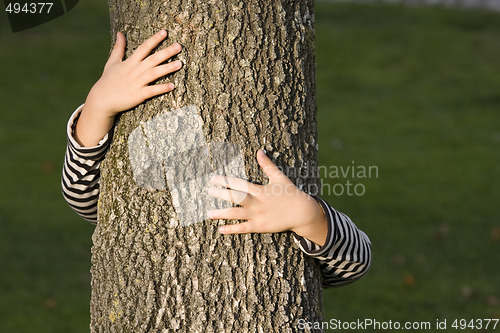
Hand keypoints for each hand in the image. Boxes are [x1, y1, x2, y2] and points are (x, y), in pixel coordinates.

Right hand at [75, 30, 182, 146]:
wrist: (101, 100)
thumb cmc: (108, 81)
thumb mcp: (112, 62)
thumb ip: (119, 48)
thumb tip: (120, 33)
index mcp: (130, 62)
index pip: (144, 48)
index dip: (154, 39)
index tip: (164, 32)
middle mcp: (134, 71)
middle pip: (153, 59)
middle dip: (166, 52)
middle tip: (179, 46)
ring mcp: (137, 83)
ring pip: (154, 73)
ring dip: (167, 68)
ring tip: (180, 63)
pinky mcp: (138, 95)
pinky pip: (152, 91)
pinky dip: (162, 88)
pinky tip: (172, 86)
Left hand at [207, 150, 327, 246]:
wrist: (302, 212)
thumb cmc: (290, 193)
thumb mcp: (279, 177)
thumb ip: (267, 165)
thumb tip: (259, 151)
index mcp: (260, 190)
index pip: (240, 184)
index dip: (226, 181)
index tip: (214, 178)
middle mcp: (257, 203)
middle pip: (236, 198)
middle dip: (221, 194)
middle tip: (208, 191)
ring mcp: (258, 216)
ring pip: (236, 214)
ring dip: (221, 214)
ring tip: (208, 213)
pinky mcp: (260, 227)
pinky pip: (243, 228)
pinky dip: (231, 229)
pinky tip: (220, 229)